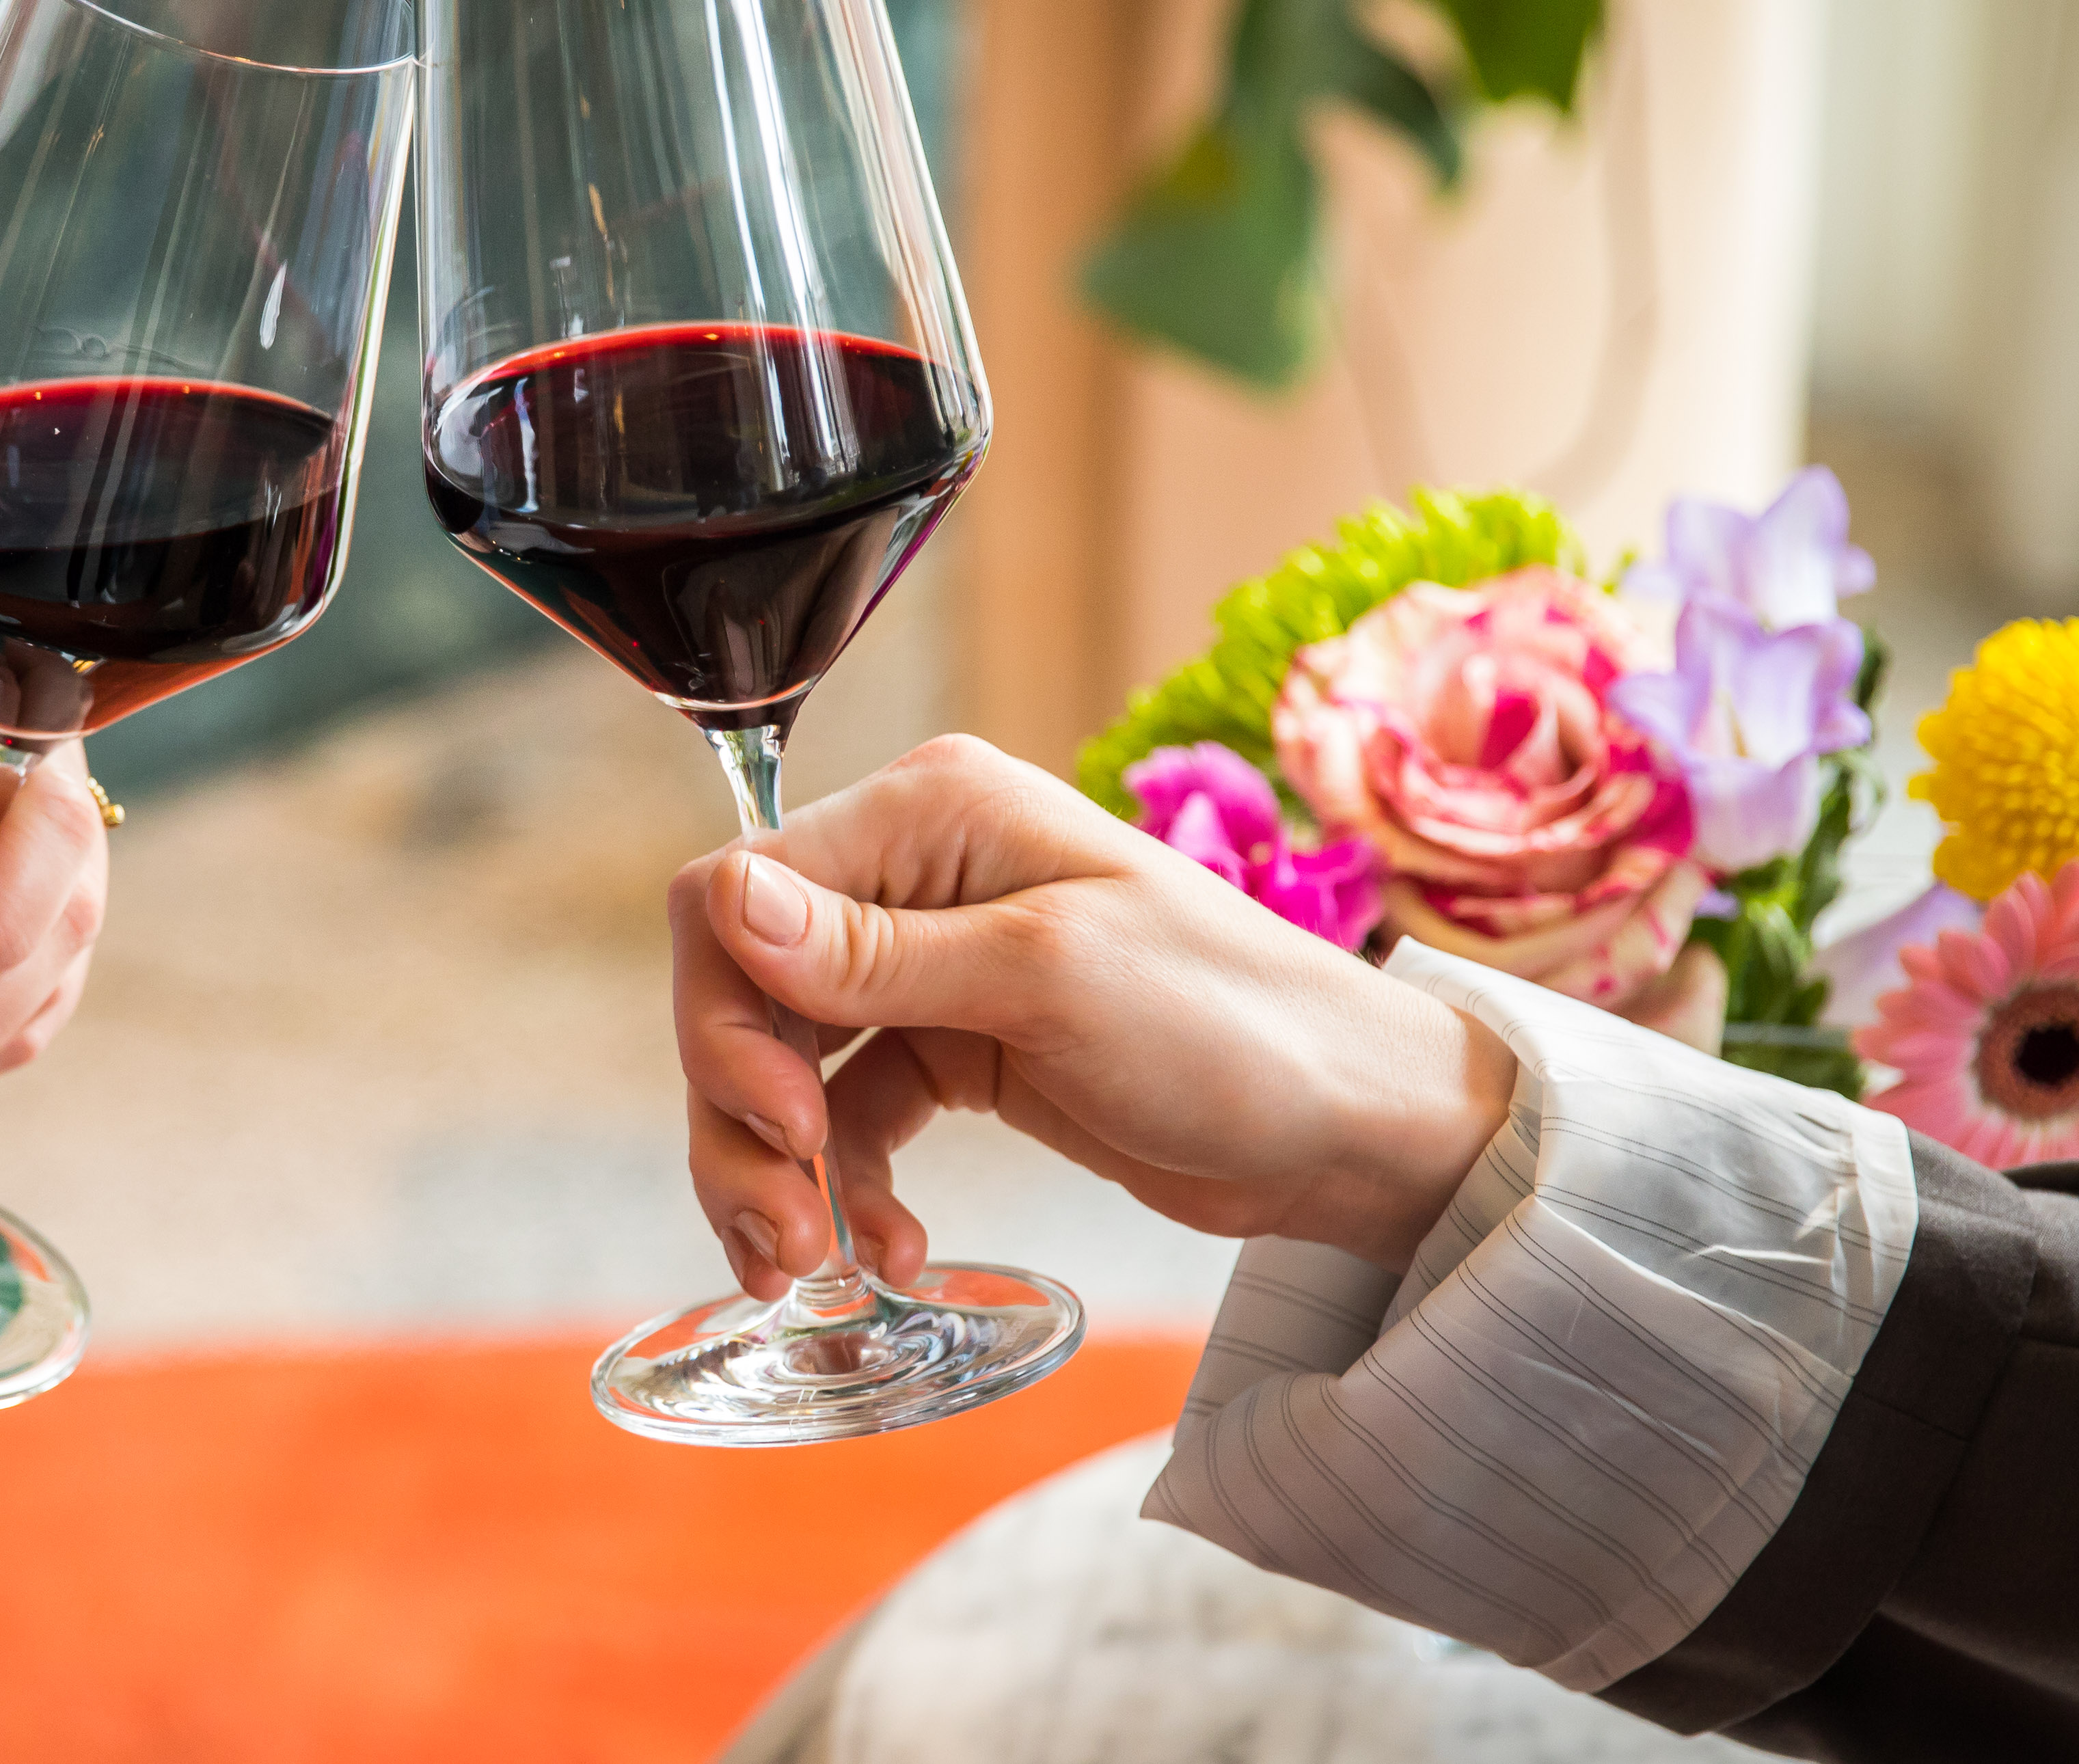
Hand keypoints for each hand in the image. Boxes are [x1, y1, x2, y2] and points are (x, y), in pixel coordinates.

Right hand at [672, 737, 1512, 1298]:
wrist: (1353, 1127)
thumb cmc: (1234, 1025)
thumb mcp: (1046, 979)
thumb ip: (875, 952)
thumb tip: (727, 901)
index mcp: (928, 812)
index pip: (737, 893)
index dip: (725, 1017)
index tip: (783, 1127)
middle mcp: (912, 874)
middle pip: (743, 987)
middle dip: (743, 1116)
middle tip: (784, 1236)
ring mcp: (931, 963)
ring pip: (781, 1062)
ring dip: (777, 1170)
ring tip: (813, 1265)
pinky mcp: (956, 1047)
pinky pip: (850, 1116)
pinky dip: (847, 1188)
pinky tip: (889, 1251)